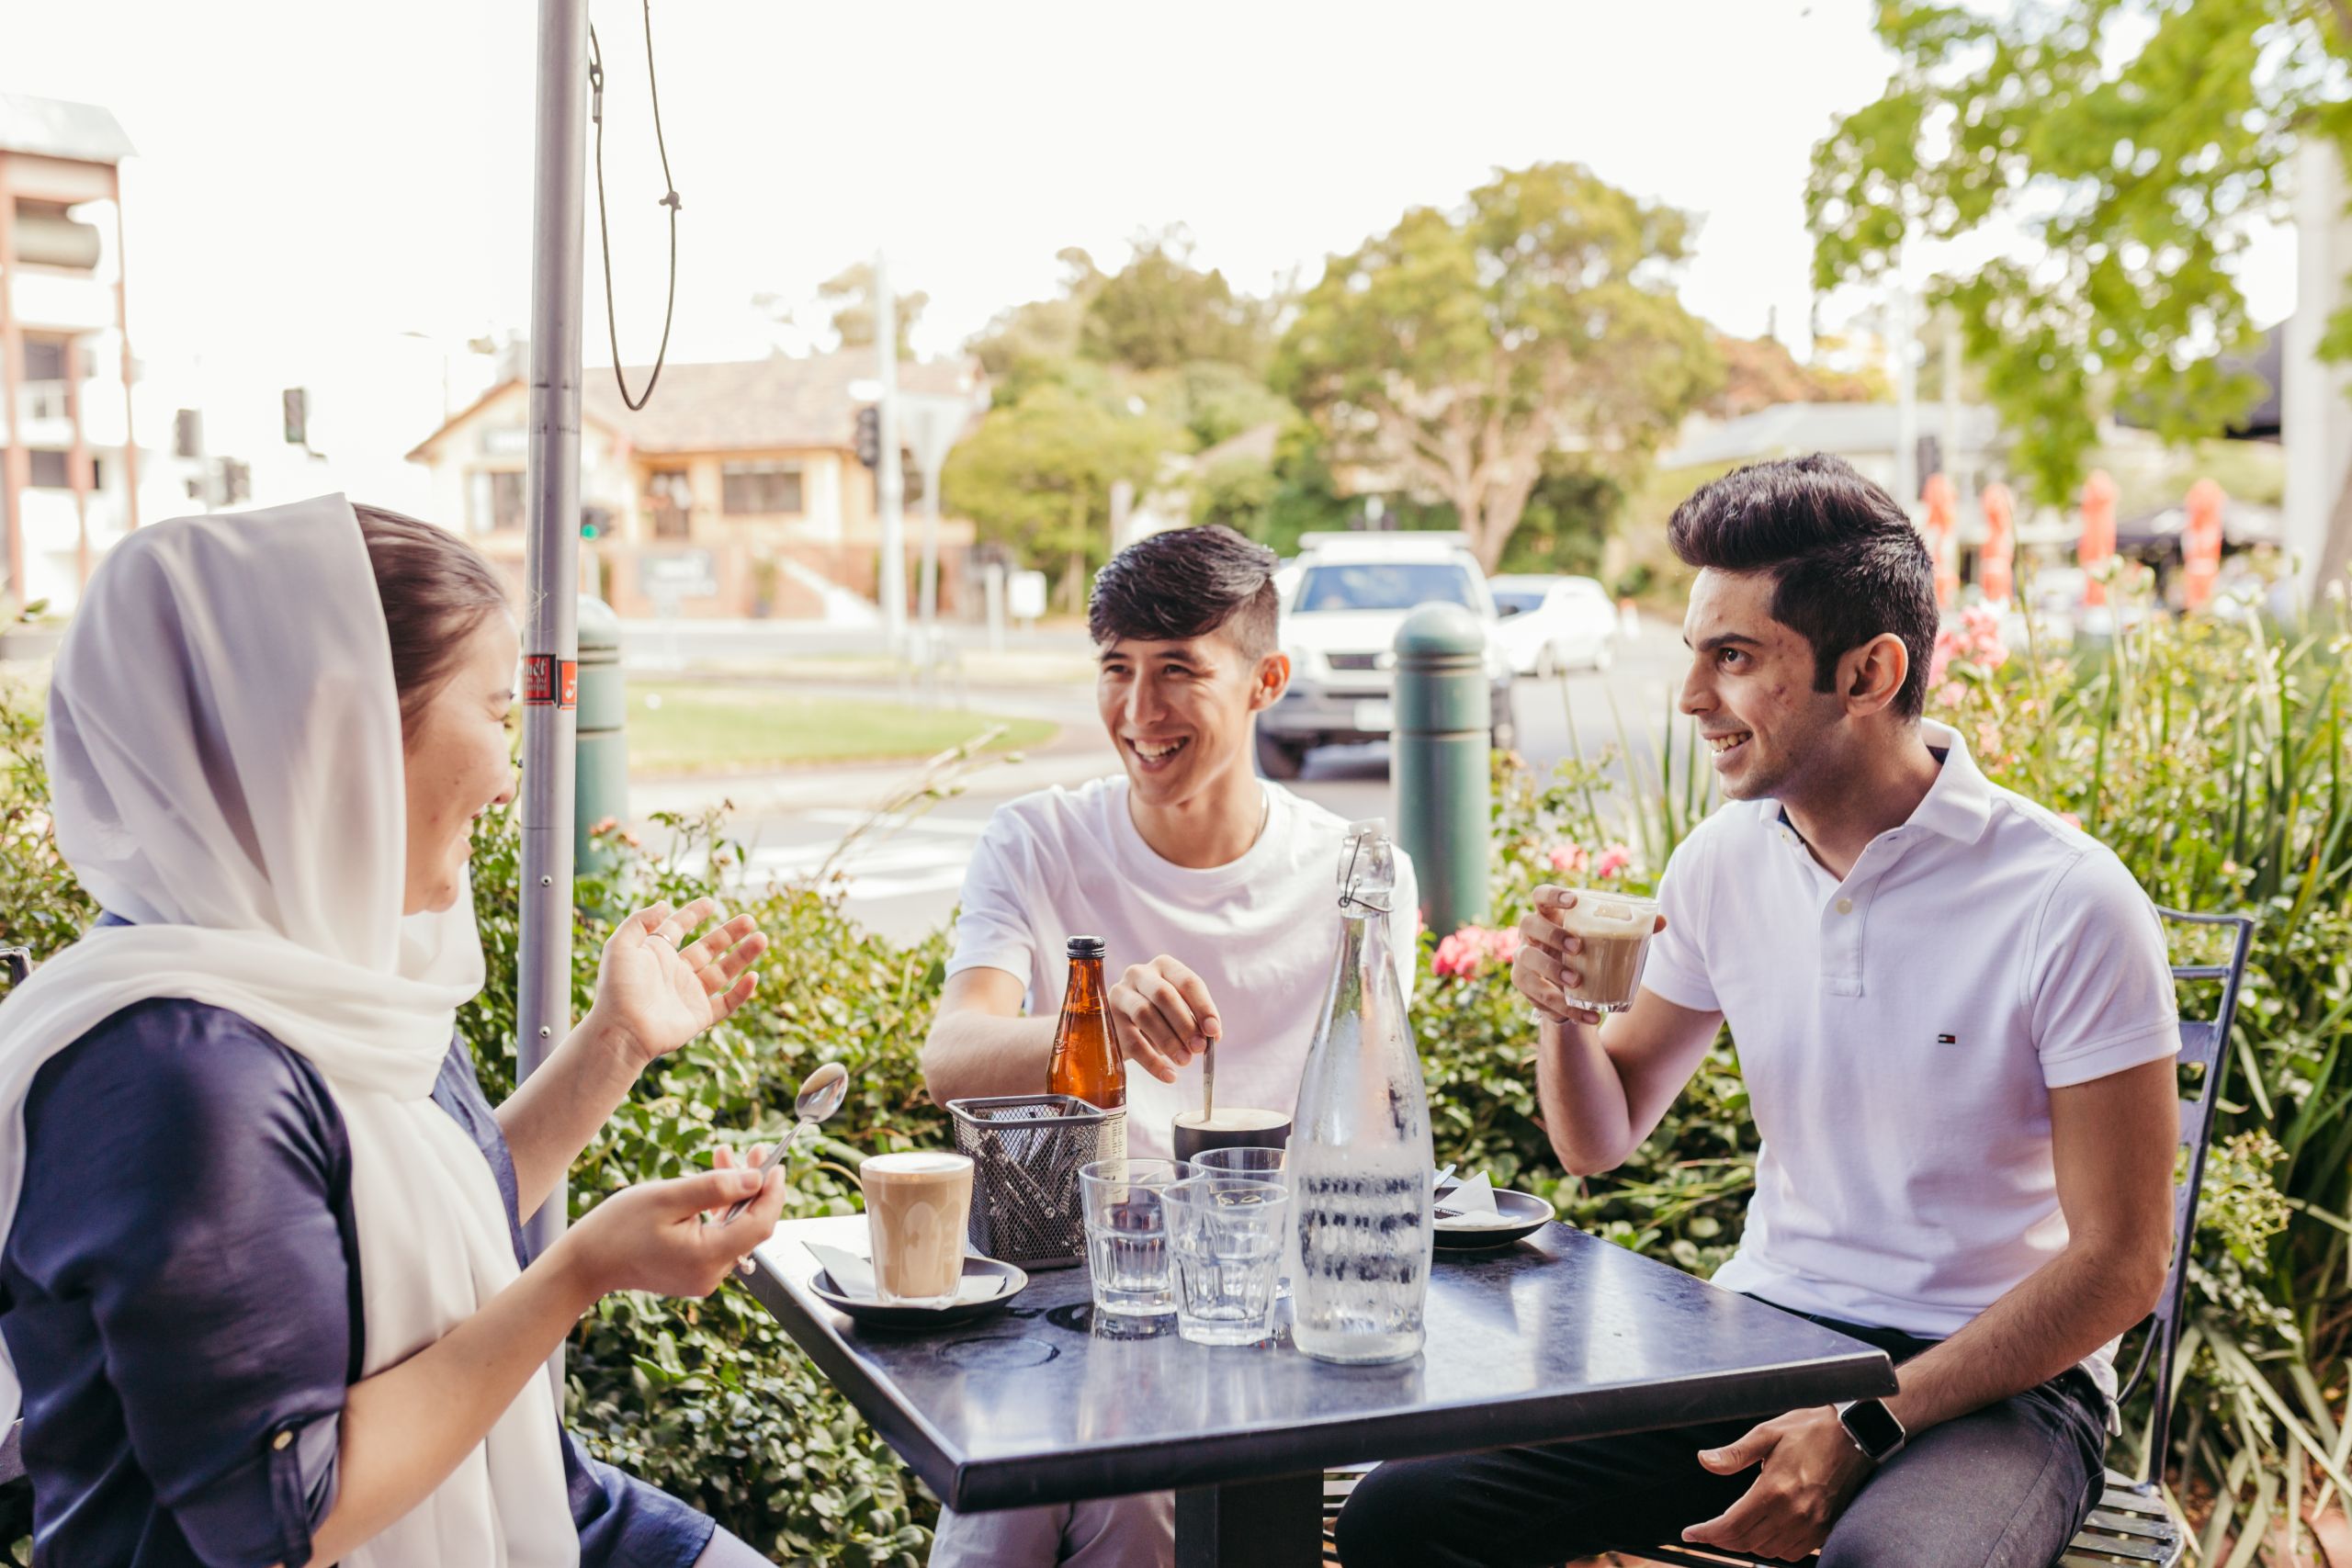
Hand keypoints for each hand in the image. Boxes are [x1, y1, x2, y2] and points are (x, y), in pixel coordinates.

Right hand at [557, 1158, 785, 1299]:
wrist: (585, 1263)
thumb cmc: (618, 1228)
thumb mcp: (668, 1198)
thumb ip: (715, 1188)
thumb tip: (757, 1179)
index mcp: (708, 1257)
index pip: (760, 1224)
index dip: (773, 1192)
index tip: (776, 1163)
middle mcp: (711, 1274)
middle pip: (750, 1226)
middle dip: (754, 1186)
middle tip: (754, 1150)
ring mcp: (704, 1276)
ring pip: (735, 1229)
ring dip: (735, 1193)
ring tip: (725, 1155)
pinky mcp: (695, 1271)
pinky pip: (719, 1237)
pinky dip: (720, 1209)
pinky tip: (713, 1183)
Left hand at [586, 899, 767, 1068]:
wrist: (623, 1030)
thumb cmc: (618, 989)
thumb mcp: (619, 946)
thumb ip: (640, 921)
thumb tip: (664, 904)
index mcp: (656, 954)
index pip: (677, 928)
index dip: (693, 914)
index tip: (710, 902)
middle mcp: (675, 972)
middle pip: (708, 948)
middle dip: (729, 933)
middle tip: (749, 919)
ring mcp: (688, 995)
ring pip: (723, 972)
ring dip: (743, 955)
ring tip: (762, 938)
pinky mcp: (699, 1016)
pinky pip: (726, 1003)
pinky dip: (741, 992)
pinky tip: (753, 976)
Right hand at [1107, 956, 1219, 1083]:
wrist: (1124, 1026)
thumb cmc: (1160, 1016)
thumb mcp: (1179, 1013)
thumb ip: (1195, 1022)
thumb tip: (1212, 1037)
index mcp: (1164, 967)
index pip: (1187, 982)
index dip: (1203, 1007)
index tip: (1213, 1031)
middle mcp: (1140, 974)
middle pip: (1164, 995)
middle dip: (1184, 1024)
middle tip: (1198, 1048)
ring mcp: (1121, 994)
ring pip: (1145, 1014)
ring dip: (1169, 1041)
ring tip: (1184, 1061)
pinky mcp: (1108, 1018)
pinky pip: (1131, 1040)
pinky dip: (1152, 1061)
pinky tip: (1168, 1075)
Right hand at [1511, 886, 1665, 1026]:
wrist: (1571, 992)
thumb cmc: (1589, 955)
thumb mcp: (1606, 942)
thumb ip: (1632, 930)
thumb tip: (1662, 922)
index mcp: (1550, 915)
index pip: (1541, 895)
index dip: (1553, 894)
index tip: (1573, 901)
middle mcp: (1531, 934)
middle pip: (1529, 924)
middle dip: (1552, 935)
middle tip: (1578, 948)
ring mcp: (1524, 959)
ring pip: (1526, 959)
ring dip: (1551, 970)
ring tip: (1575, 982)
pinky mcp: (1525, 986)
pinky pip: (1536, 995)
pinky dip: (1561, 1006)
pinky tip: (1584, 1015)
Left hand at [1681, 1407, 1874, 1560]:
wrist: (1856, 1436)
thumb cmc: (1810, 1430)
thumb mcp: (1767, 1433)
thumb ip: (1734, 1454)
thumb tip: (1703, 1460)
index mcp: (1775, 1489)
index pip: (1732, 1524)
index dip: (1707, 1533)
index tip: (1690, 1534)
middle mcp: (1794, 1513)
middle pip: (1747, 1542)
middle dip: (1721, 1540)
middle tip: (1708, 1532)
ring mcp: (1812, 1524)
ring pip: (1768, 1551)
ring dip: (1746, 1545)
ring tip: (1733, 1530)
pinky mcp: (1825, 1529)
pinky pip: (1792, 1553)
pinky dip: (1773, 1549)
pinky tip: (1764, 1533)